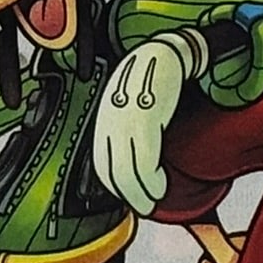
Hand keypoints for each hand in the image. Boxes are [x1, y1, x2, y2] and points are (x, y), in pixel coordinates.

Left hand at [93, 32, 204, 215]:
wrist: (159, 55)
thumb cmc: (144, 87)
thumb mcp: (127, 112)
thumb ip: (125, 137)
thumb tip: (132, 170)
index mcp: (104, 123)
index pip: (102, 165)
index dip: (117, 188)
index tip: (132, 200)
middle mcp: (110, 122)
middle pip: (114, 171)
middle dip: (130, 195)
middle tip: (145, 206)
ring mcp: (127, 121)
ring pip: (129, 168)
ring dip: (143, 190)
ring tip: (155, 196)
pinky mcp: (146, 117)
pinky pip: (146, 155)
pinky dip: (152, 177)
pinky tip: (160, 183)